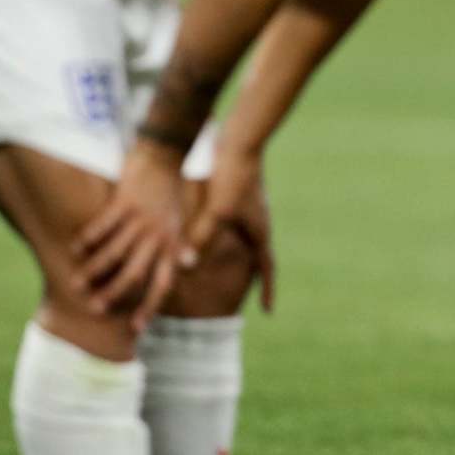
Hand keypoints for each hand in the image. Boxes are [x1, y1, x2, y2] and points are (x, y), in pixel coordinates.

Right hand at [74, 142, 192, 331]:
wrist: (164, 158)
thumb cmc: (168, 196)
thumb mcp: (179, 222)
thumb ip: (180, 246)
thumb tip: (187, 268)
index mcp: (171, 245)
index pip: (163, 283)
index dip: (150, 307)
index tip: (136, 329)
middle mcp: (158, 236)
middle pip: (135, 274)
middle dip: (114, 294)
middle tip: (94, 308)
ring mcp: (141, 220)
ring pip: (114, 253)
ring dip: (94, 271)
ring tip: (76, 283)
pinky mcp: (125, 202)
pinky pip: (103, 227)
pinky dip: (88, 240)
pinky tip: (76, 249)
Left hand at [183, 144, 276, 312]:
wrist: (241, 142)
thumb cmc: (233, 177)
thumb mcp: (218, 211)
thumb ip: (202, 238)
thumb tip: (185, 267)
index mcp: (258, 231)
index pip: (267, 268)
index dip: (268, 291)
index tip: (268, 312)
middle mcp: (257, 223)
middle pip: (258, 257)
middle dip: (256, 277)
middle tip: (252, 294)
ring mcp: (250, 211)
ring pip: (244, 242)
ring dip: (240, 257)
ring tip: (226, 270)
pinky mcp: (239, 199)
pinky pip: (234, 226)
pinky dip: (224, 237)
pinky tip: (211, 237)